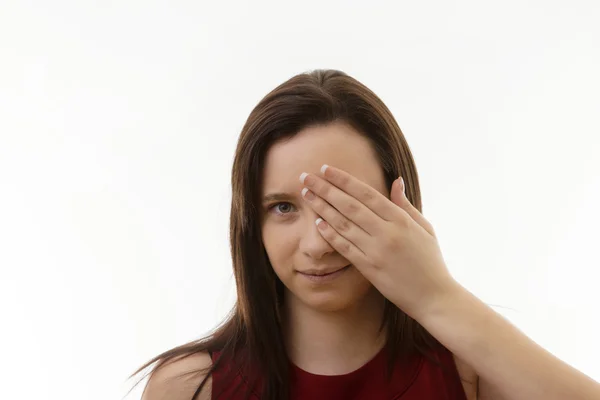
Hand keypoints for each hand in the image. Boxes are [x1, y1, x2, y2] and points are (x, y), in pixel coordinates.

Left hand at [300, 164, 459, 319]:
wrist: (435, 298)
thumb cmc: (431, 262)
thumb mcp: (424, 228)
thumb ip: (405, 205)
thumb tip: (396, 180)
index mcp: (401, 220)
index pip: (366, 193)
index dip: (344, 180)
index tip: (326, 169)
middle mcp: (387, 233)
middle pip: (349, 205)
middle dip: (325, 189)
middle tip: (306, 177)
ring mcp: (376, 251)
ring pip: (343, 224)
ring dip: (322, 208)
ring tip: (306, 195)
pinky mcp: (369, 269)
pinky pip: (345, 248)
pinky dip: (330, 234)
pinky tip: (316, 222)